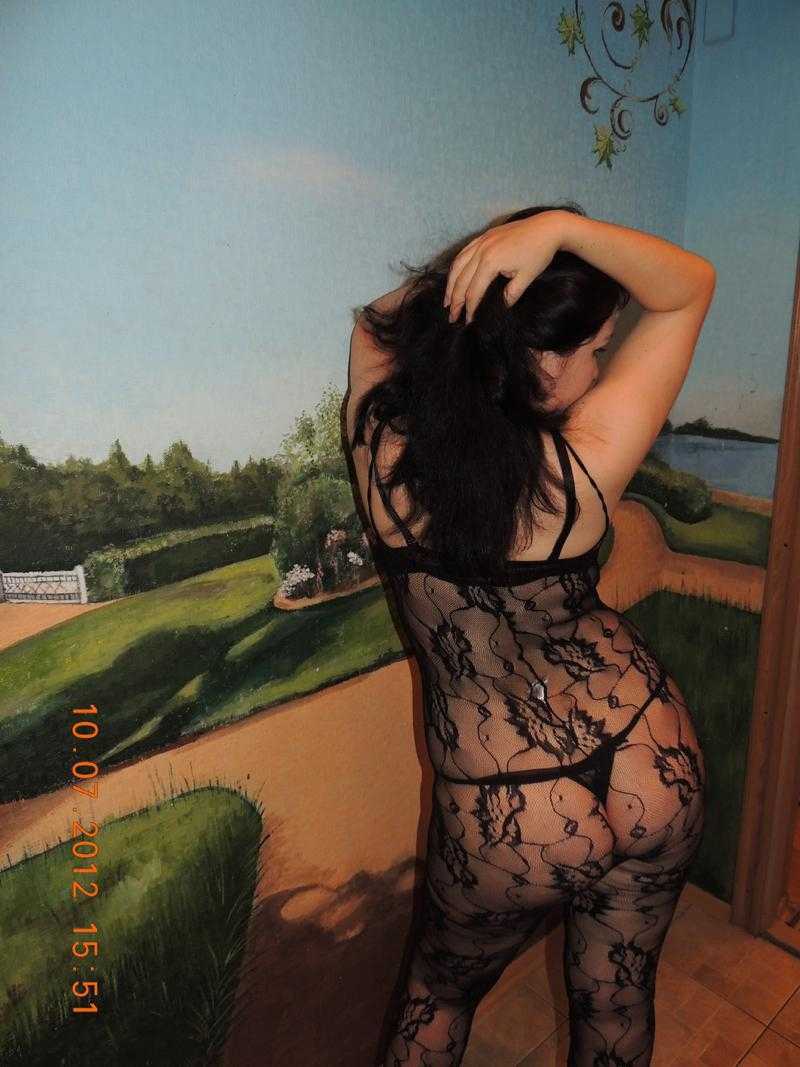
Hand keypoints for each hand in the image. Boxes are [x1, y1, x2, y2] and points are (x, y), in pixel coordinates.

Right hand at [443, 211, 563, 323]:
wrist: (548, 227)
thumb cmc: (539, 252)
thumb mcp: (526, 277)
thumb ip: (510, 295)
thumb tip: (500, 308)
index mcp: (490, 262)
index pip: (474, 292)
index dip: (470, 309)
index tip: (468, 321)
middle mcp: (481, 251)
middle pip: (461, 280)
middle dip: (455, 301)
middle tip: (452, 317)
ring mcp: (481, 241)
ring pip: (457, 265)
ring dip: (450, 284)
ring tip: (447, 301)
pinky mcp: (484, 236)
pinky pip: (463, 252)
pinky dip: (456, 266)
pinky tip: (455, 277)